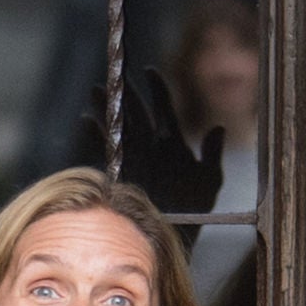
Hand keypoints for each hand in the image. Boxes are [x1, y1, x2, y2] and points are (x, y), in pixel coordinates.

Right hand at [78, 67, 221, 217]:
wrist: (172, 235)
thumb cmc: (195, 210)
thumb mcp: (210, 181)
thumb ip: (212, 155)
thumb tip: (218, 128)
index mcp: (172, 142)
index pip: (164, 108)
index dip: (157, 89)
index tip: (149, 71)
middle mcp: (150, 146)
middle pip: (136, 112)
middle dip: (126, 94)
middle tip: (116, 74)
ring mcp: (133, 158)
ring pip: (118, 126)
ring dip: (107, 109)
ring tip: (96, 91)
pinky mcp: (119, 172)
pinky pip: (104, 150)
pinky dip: (94, 136)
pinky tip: (86, 122)